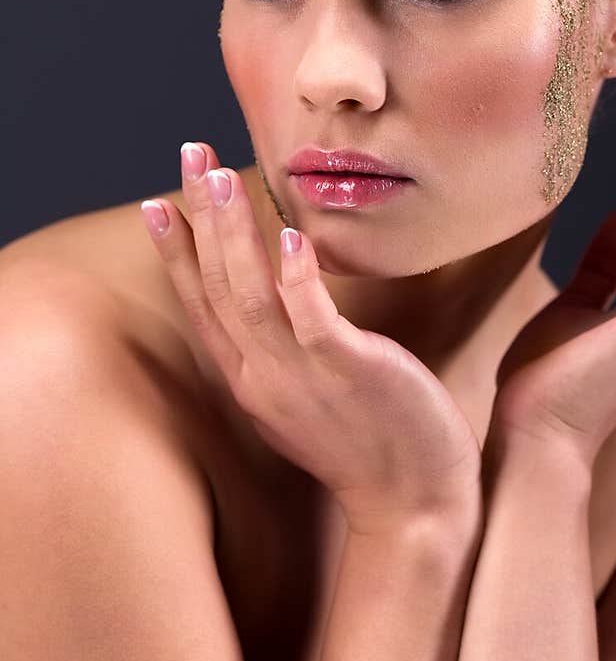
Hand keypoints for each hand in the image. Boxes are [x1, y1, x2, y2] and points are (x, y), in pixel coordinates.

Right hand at [140, 142, 482, 535]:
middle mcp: (263, 377)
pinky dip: (298, 278)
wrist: (413, 506)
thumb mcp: (306, 395)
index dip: (178, 253)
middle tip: (190, 154)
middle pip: (218, 287)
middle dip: (201, 216)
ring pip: (252, 295)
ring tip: (220, 176)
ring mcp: (302, 376)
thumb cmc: (368, 442)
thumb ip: (284, 348)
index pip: (202, 306)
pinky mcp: (348, 371)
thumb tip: (277, 297)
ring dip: (233, 232)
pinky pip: (314, 319)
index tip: (158, 202)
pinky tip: (293, 238)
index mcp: (250, 380)